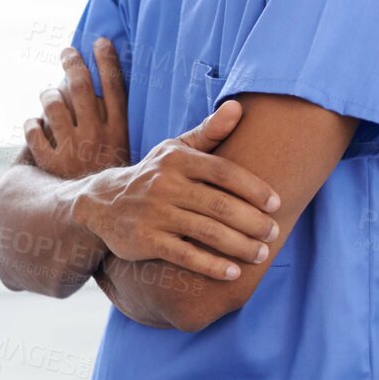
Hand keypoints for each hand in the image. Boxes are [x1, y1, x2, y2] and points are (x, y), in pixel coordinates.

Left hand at [27, 37, 129, 179]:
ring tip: (49, 93)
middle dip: (73, 63)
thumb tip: (97, 85)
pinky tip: (36, 123)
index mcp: (119, 132)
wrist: (99, 217)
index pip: (114, 87)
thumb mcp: (124, 151)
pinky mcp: (49, 162)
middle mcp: (96, 137)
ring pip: (53, 104)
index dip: (107, 60)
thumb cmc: (110, 177)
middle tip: (67, 51)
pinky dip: (32, 123)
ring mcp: (71, 149)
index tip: (99, 41)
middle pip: (81, 87)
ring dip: (48, 94)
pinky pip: (33, 130)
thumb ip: (113, 120)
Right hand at [72, 100, 281, 281]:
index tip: (276, 204)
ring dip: (240, 246)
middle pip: (220, 205)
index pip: (223, 171)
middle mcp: (164, 183)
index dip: (254, 188)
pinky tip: (233, 272)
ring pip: (207, 232)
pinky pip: (186, 255)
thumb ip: (209, 132)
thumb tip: (238, 107)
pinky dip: (212, 266)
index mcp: (176, 159)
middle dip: (254, 222)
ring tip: (261, 253)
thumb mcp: (175, 150)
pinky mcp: (145, 239)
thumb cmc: (154, 175)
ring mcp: (153, 212)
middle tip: (274, 233)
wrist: (102, 203)